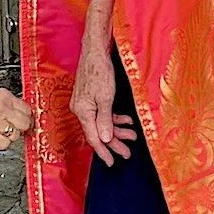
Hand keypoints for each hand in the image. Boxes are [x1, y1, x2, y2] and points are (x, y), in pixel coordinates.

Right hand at [0, 83, 33, 149]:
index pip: (27, 110)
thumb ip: (6, 102)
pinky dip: (2, 144)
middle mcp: (2, 109)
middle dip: (23, 128)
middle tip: (17, 129)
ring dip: (11, 137)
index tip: (25, 121)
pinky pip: (4, 144)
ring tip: (3, 133)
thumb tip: (17, 112)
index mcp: (5, 97)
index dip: (27, 117)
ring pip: (16, 136)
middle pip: (25, 124)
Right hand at [71, 37, 135, 166]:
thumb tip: (104, 138)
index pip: (93, 137)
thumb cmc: (99, 71)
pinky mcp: (91, 98)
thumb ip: (104, 120)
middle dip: (114, 142)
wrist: (95, 51)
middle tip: (127, 153)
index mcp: (82, 111)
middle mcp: (81, 109)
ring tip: (132, 136)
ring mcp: (86, 104)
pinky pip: (102, 113)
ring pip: (102, 123)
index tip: (111, 162)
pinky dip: (114, 118)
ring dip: (117, 130)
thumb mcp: (105, 98)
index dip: (103, 151)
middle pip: (99, 132)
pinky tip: (126, 121)